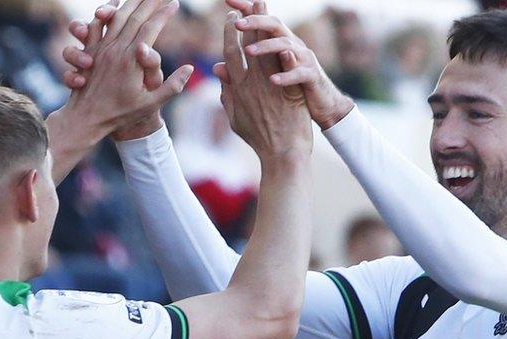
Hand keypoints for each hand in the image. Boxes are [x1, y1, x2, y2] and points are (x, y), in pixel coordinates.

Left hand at [59, 0, 190, 138]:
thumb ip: (172, 86)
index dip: (164, 14)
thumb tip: (189, 68)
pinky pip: (95, 26)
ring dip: (130, 2)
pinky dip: (105, 13)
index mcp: (131, 61)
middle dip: (149, 2)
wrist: (86, 119)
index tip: (175, 4)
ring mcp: (100, 49)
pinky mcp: (90, 51)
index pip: (151, 29)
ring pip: (116, 17)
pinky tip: (112, 6)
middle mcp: (115, 50)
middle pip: (134, 17)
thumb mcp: (151, 104)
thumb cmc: (121, 115)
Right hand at [213, 5, 311, 162]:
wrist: (280, 155)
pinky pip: (286, 68)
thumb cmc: (259, 139)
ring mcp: (270, 87)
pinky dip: (285, 52)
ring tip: (265, 6)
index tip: (232, 17)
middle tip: (248, 2)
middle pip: (248, 45)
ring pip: (266, 50)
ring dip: (265, 27)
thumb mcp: (235, 118)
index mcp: (238, 88)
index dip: (229, 33)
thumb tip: (217, 72)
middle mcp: (252, 84)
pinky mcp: (288, 92)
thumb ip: (227, 93)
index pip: (230, 54)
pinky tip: (285, 35)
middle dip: (247, 21)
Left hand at [225, 0, 353, 129]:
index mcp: (276, 44)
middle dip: (255, 22)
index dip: (246, 9)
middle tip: (236, 23)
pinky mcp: (312, 76)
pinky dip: (286, 75)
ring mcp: (303, 59)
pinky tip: (273, 80)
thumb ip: (240, 72)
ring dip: (267, 47)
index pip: (259, 22)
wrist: (321, 104)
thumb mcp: (264, 79)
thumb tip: (217, 67)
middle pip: (273, 25)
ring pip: (285, 45)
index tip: (228, 0)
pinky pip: (299, 73)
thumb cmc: (289, 91)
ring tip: (250, 51)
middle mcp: (291, 45)